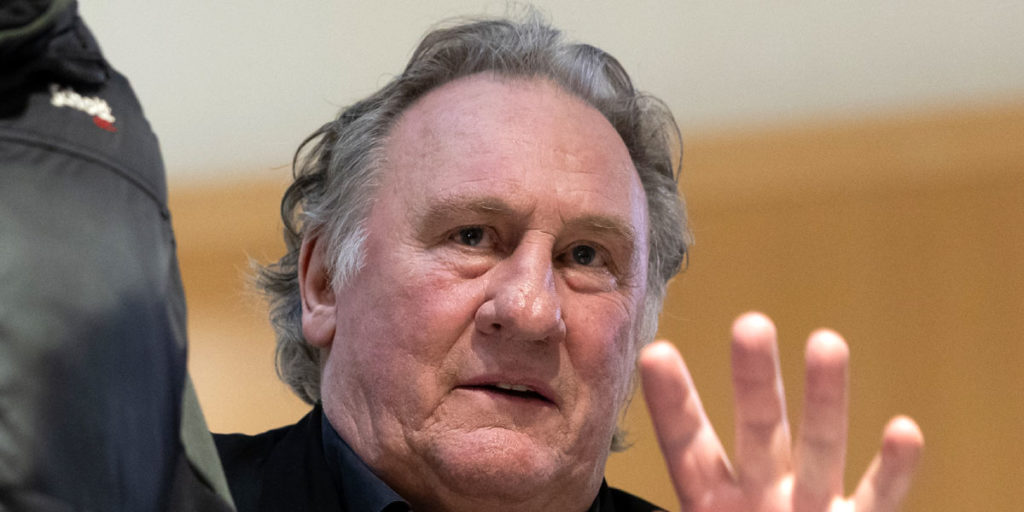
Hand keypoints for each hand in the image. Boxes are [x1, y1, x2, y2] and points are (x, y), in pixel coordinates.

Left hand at [639, 312, 923, 511]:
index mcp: (712, 503)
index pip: (687, 448)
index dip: (673, 405)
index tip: (654, 353)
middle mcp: (762, 495)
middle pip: (757, 431)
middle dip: (755, 381)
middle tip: (750, 323)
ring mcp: (811, 509)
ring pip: (819, 449)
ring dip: (825, 401)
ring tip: (826, 341)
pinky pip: (878, 498)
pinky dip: (893, 470)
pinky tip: (903, 429)